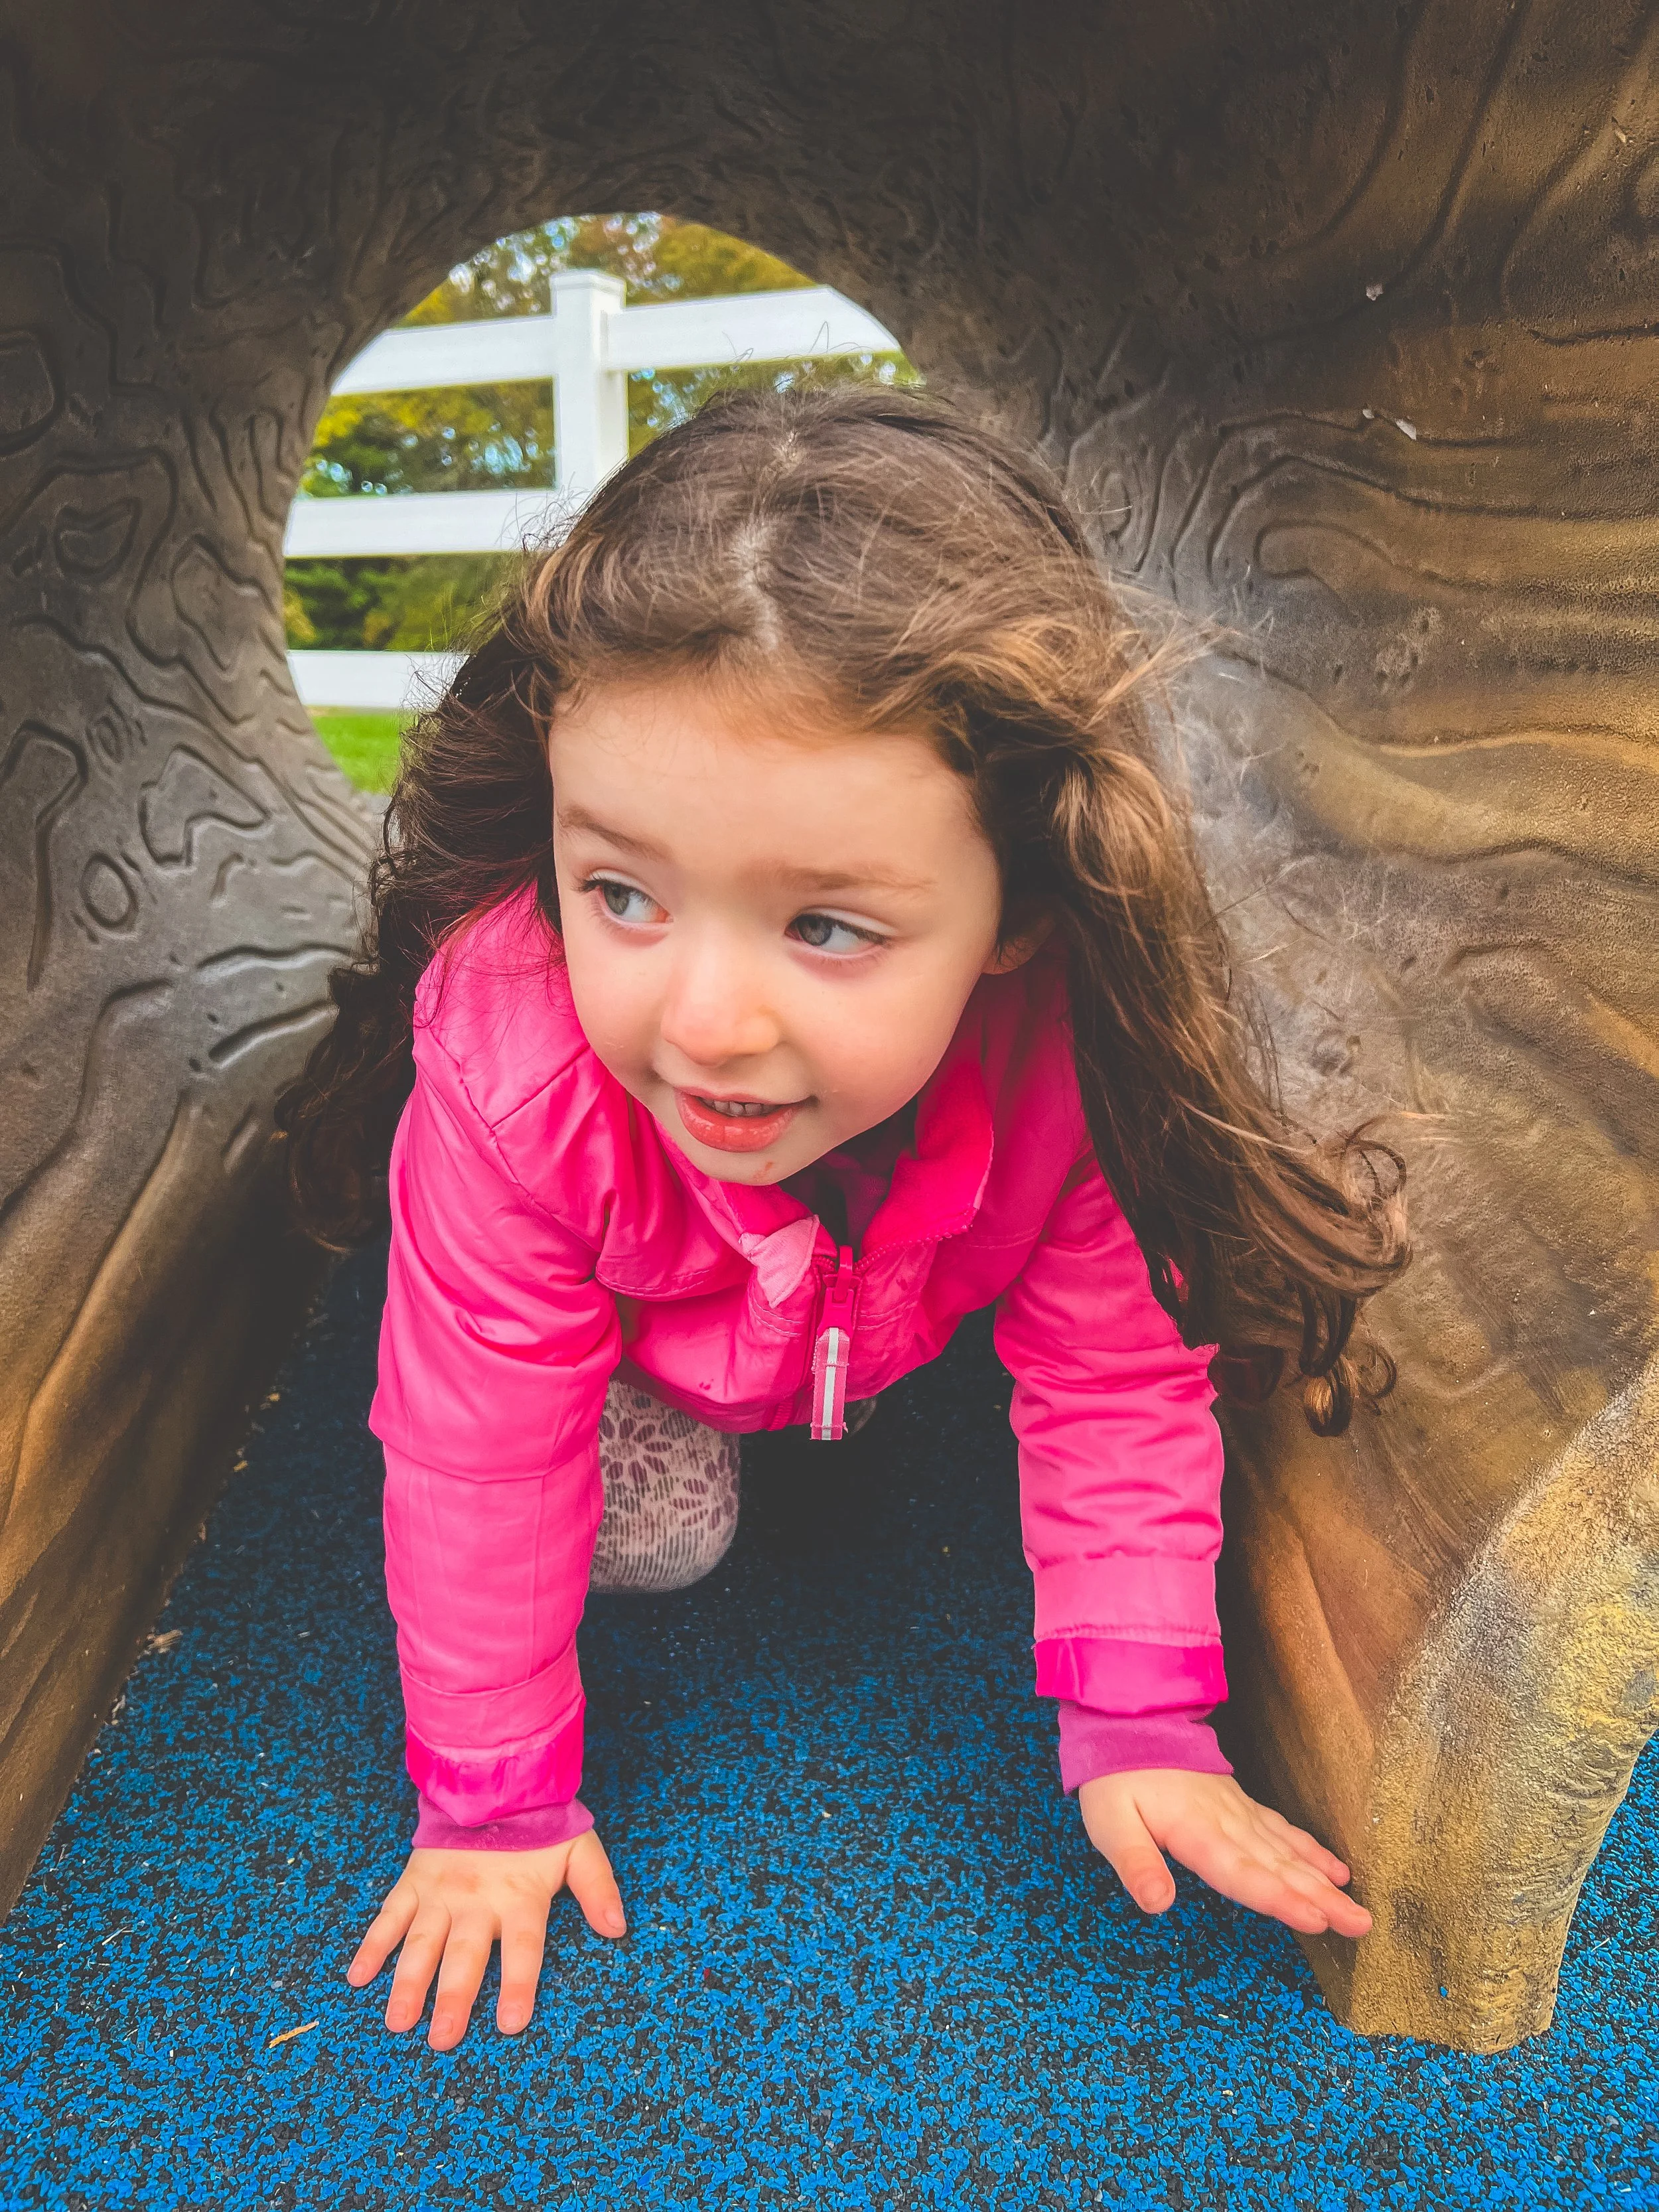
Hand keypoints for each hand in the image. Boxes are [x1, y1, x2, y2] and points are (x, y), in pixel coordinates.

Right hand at [345, 1828, 625, 2049]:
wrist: (493, 1778)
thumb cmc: (538, 1824)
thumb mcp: (578, 1849)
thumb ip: (598, 1888)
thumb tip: (617, 1928)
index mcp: (519, 1896)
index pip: (522, 1947)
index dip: (518, 1984)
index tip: (509, 2023)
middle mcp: (477, 1899)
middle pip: (465, 1954)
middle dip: (452, 1998)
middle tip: (442, 2041)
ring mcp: (441, 1891)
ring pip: (423, 1941)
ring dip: (408, 1982)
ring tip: (398, 2023)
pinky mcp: (414, 1881)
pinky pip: (390, 1915)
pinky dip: (372, 1944)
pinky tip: (358, 1977)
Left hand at [1077, 1769, 1371, 1938]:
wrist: (1130, 1720)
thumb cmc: (1116, 1777)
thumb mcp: (1109, 1821)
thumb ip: (1135, 1863)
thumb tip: (1156, 1904)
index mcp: (1195, 1830)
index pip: (1242, 1872)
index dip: (1279, 1898)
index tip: (1317, 1920)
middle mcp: (1226, 1822)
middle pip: (1278, 1866)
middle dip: (1321, 1898)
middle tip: (1361, 1925)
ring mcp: (1238, 1812)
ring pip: (1287, 1851)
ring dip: (1323, 1881)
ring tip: (1358, 1908)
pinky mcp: (1241, 1805)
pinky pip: (1282, 1830)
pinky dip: (1310, 1850)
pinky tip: (1335, 1870)